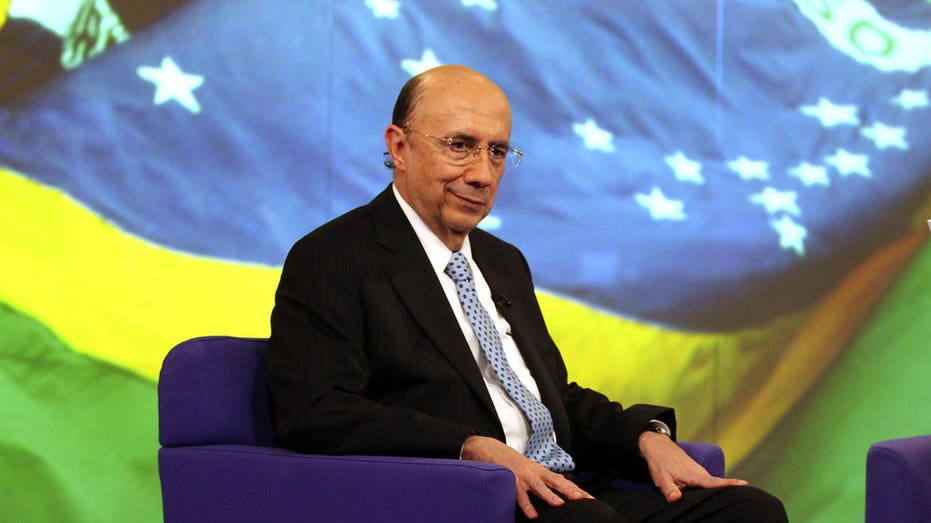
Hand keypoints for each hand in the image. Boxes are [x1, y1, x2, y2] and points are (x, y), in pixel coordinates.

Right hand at [461, 435, 593, 518]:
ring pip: (539, 487)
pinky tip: (532, 515)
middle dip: (571, 491)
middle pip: (557, 483)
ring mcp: (524, 477)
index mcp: (542, 472)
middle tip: (584, 500)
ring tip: (560, 505)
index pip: (563, 482)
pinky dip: (526, 505)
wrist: (493, 449)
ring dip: (550, 496)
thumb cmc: (514, 464)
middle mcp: (536, 474)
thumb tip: (559, 493)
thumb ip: (544, 481)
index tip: (590, 499)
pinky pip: (520, 495)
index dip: (576, 490)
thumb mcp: (532, 470)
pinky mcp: (512, 481)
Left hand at [638, 431, 748, 501]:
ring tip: (736, 498)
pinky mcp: (697, 472)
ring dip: (721, 490)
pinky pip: (707, 482)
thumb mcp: (662, 478)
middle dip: (730, 489)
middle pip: (718, 485)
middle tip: (745, 497)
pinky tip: (716, 495)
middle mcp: (700, 473)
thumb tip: (676, 498)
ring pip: (712, 484)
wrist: (658, 446)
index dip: (729, 484)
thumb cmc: (660, 462)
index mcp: (694, 475)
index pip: (714, 482)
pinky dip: (712, 488)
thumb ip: (669, 490)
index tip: (745, 484)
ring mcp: (700, 472)